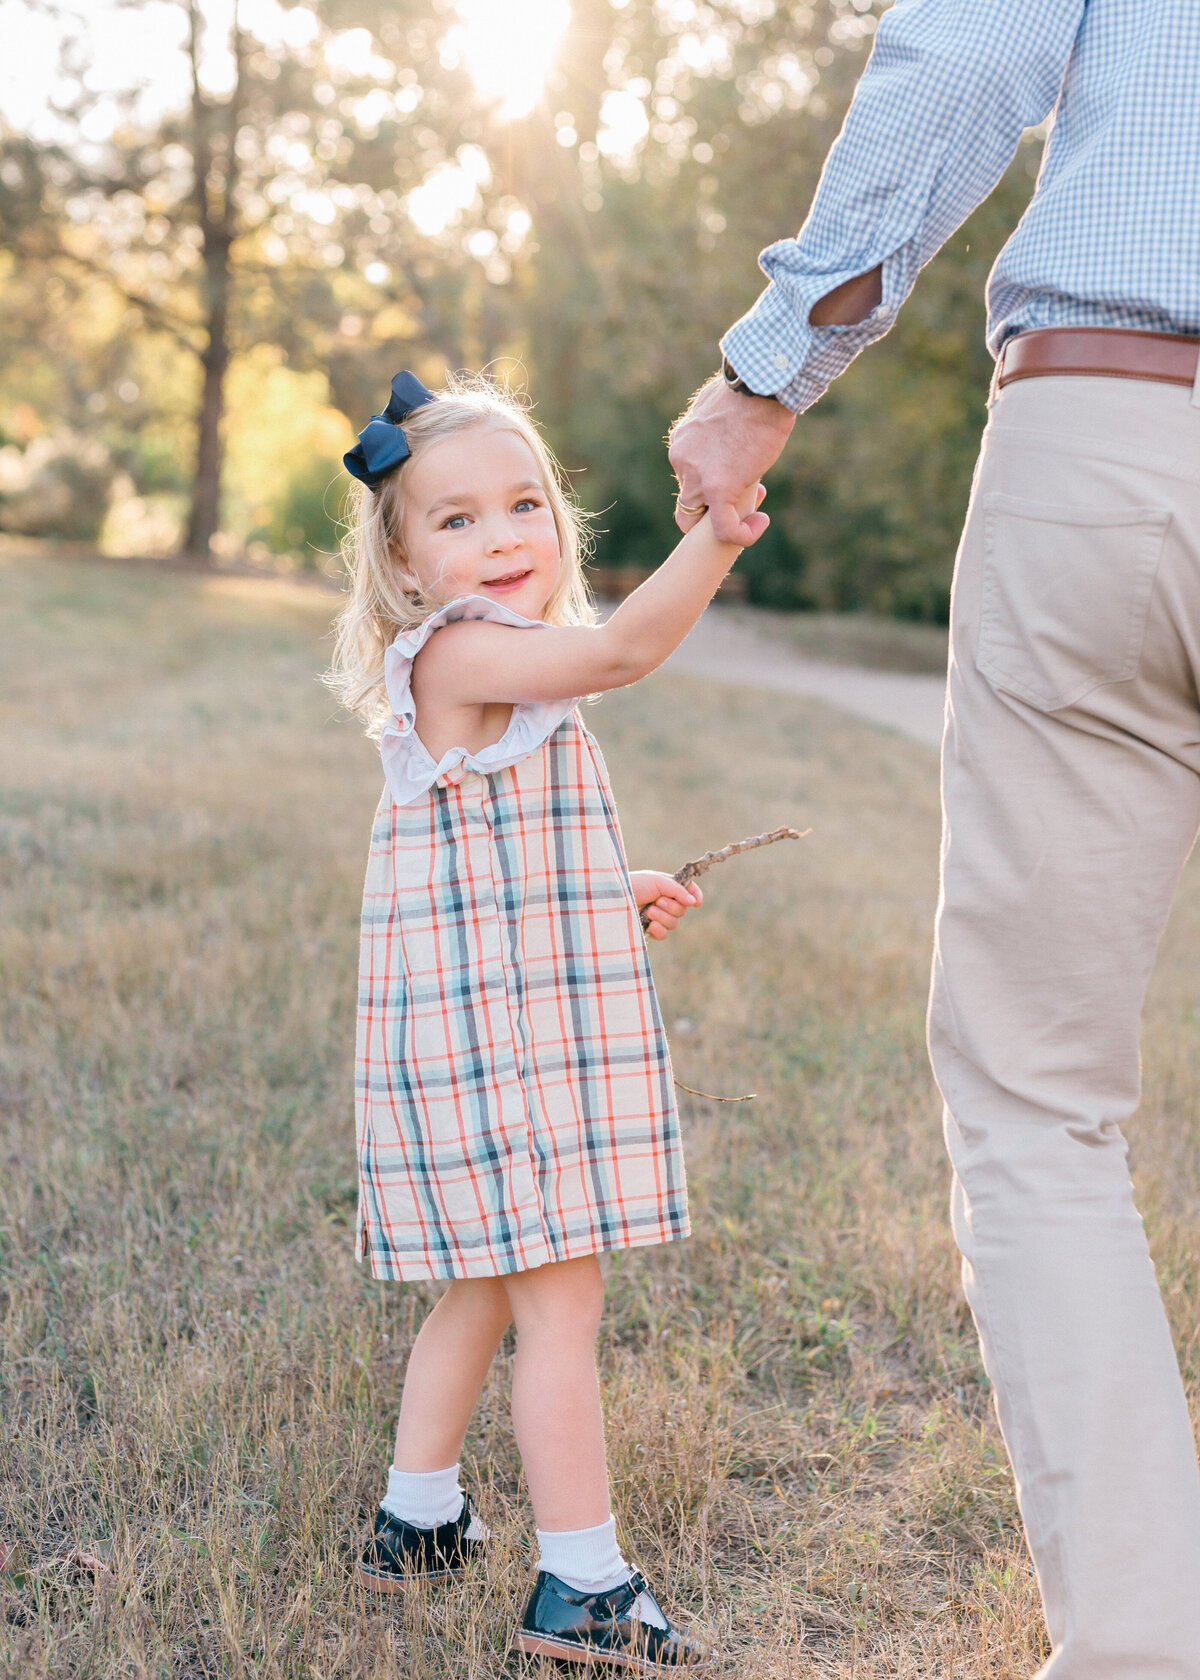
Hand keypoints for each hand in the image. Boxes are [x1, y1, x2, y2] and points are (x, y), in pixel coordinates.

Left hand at [629, 872, 702, 940]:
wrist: (612, 899)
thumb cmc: (633, 885)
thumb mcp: (657, 881)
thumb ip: (677, 890)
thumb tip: (694, 902)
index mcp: (667, 887)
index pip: (689, 891)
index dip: (695, 896)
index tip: (696, 903)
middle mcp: (664, 902)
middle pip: (683, 910)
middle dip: (672, 906)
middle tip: (657, 901)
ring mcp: (657, 917)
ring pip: (674, 923)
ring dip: (663, 917)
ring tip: (649, 911)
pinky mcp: (649, 930)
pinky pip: (664, 934)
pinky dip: (660, 930)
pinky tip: (651, 925)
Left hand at [668, 375, 794, 543]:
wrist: (761, 386)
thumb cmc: (751, 388)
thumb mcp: (721, 404)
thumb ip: (716, 424)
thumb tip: (728, 424)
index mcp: (682, 441)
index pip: (687, 476)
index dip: (710, 485)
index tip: (739, 476)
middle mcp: (682, 460)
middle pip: (688, 501)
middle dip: (712, 507)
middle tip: (746, 498)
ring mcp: (697, 477)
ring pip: (698, 520)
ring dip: (726, 521)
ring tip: (756, 513)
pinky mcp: (718, 489)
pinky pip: (724, 530)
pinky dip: (741, 535)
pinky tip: (759, 525)